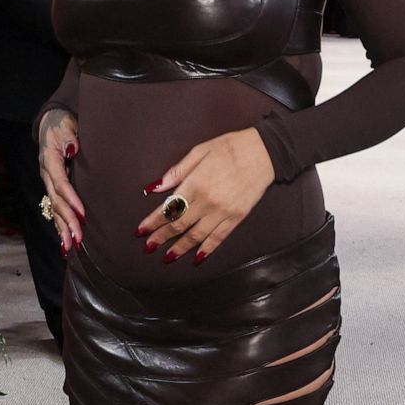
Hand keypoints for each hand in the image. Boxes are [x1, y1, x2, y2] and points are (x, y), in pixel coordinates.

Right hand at [38, 108, 84, 254]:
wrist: (50, 122)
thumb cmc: (62, 124)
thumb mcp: (66, 126)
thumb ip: (69, 137)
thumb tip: (72, 149)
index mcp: (49, 160)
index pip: (60, 183)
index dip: (71, 199)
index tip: (82, 214)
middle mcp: (46, 174)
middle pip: (56, 201)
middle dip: (67, 221)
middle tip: (78, 239)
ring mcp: (48, 182)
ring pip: (54, 208)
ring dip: (62, 228)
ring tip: (70, 247)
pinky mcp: (52, 186)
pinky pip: (55, 208)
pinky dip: (59, 225)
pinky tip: (64, 241)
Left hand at [136, 128, 273, 265]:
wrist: (264, 152)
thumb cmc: (230, 147)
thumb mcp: (199, 151)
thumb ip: (177, 172)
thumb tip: (155, 187)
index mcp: (195, 183)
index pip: (168, 208)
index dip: (153, 221)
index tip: (141, 230)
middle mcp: (207, 201)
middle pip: (179, 225)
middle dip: (161, 237)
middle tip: (148, 247)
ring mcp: (223, 212)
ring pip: (196, 235)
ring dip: (180, 248)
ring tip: (167, 257)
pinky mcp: (237, 217)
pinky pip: (219, 237)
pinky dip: (207, 249)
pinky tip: (197, 258)